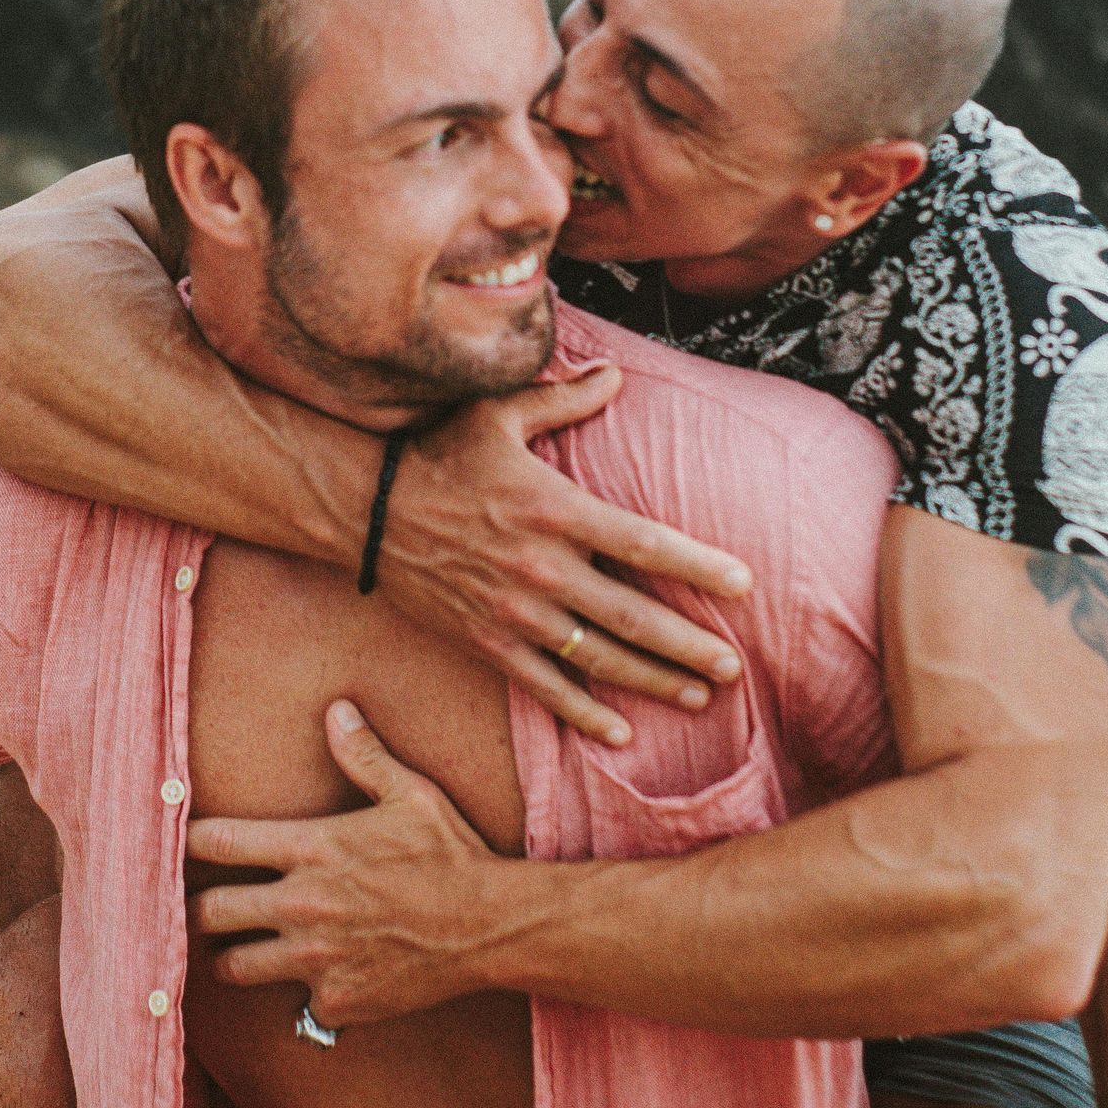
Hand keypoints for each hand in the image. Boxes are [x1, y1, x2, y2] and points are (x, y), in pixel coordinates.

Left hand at [187, 704, 521, 1026]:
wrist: (488, 926)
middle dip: (203, 908)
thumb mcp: (410, 794)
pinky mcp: (335, 1001)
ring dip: (235, 957)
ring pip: (233, 968)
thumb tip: (337, 710)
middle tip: (210, 906)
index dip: (193, 841)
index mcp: (311, 848)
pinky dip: (304, 993)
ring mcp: (315, 959)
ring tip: (242, 950)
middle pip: (208, 913)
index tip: (191, 844)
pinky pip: (296, 1002)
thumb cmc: (449, 854)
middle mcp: (301, 905)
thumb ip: (364, 756)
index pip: (217, 842)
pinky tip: (322, 976)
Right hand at [378, 365, 750, 748]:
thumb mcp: (497, 413)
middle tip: (732, 667)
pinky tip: (619, 733)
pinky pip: (543, 687)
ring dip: (651, 681)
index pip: (642, 542)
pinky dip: (583, 713)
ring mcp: (514, 612)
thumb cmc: (436, 454)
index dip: (696, 565)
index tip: (743, 583)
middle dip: (687, 646)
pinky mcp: (487, 642)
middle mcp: (540, 567)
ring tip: (697, 696)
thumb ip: (562, 398)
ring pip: (596, 658)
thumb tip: (614, 374)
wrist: (364, 510)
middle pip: (630, 616)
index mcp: (554, 509)